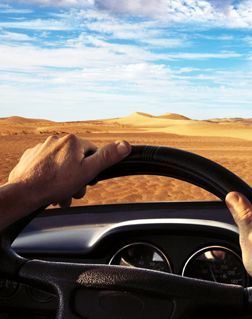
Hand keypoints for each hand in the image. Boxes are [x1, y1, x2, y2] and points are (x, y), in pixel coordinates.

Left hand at [7, 134, 130, 207]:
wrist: (24, 193)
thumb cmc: (56, 183)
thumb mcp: (88, 171)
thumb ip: (107, 157)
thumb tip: (125, 145)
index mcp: (73, 141)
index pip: (92, 152)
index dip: (92, 168)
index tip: (87, 180)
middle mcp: (57, 140)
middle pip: (76, 160)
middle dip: (77, 178)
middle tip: (73, 191)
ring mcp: (42, 148)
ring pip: (62, 165)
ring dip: (65, 181)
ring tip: (61, 194)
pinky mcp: (32, 157)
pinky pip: (48, 166)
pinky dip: (51, 177)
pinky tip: (49, 188)